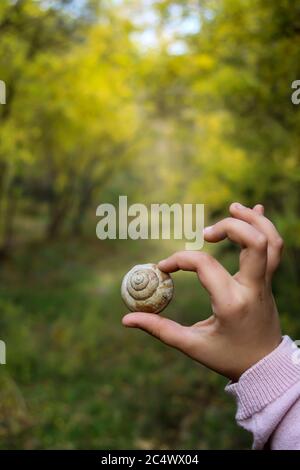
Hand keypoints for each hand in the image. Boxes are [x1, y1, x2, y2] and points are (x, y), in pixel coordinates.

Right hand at [122, 203, 282, 380]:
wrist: (265, 367)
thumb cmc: (227, 357)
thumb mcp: (192, 345)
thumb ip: (159, 330)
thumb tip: (127, 319)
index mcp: (231, 303)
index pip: (205, 265)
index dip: (179, 259)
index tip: (164, 267)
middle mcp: (252, 288)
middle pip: (254, 243)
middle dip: (230, 227)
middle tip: (206, 234)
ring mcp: (265, 283)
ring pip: (271, 241)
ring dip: (254, 220)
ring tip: (234, 207)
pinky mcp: (269, 281)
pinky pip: (274, 248)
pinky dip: (265, 226)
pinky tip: (255, 209)